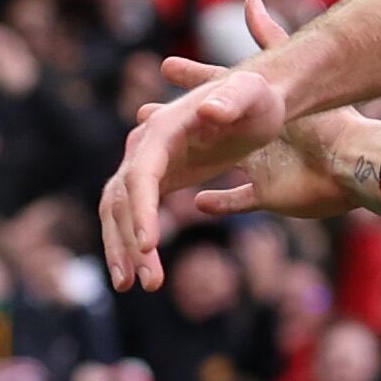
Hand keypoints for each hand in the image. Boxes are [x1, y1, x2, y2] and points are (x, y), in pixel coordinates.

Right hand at [102, 0, 314, 282]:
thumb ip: (231, 100)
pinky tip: (144, 273)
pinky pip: (136, 215)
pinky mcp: (160, 179)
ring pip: (121, 211)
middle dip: (130, 242)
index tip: (150, 245)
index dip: (143, 210)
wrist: (259, 100)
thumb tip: (208, 113)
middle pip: (125, 200)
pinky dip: (133, 243)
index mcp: (163, 131)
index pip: (141, 175)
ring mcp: (149, 164)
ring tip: (138, 286)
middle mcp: (146, 148)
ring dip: (124, 249)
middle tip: (147, 283)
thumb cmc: (259, 97)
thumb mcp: (252, 94)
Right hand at [160, 43, 380, 227]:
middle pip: (201, 129)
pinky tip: (197, 202)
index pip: (207, 92)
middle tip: (144, 116)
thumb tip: (251, 0)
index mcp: (251, 109)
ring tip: (153, 164)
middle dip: (170, 124)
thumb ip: (272, 37)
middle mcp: (250, 136)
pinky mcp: (268, 193)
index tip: (162, 70)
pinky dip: (219, 202)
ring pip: (212, 165)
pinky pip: (237, 201)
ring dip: (184, 165)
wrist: (354, 162)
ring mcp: (259, 164)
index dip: (186, 84)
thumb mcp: (288, 78)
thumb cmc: (325, 118)